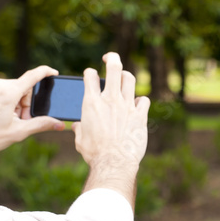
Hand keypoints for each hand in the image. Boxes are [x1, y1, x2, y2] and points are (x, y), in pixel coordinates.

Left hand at [0, 65, 66, 154]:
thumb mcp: (18, 132)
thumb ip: (41, 124)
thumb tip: (59, 124)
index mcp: (9, 92)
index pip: (33, 75)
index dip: (46, 72)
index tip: (54, 73)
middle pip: (23, 88)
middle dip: (26, 103)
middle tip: (21, 120)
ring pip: (12, 90)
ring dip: (16, 103)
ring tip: (9, 120)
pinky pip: (1, 91)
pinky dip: (6, 101)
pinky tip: (0, 116)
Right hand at [72, 52, 149, 169]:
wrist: (114, 163)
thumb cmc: (94, 153)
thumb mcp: (80, 140)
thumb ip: (79, 129)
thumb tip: (76, 126)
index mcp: (91, 103)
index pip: (90, 76)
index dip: (90, 73)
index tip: (91, 75)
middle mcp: (110, 99)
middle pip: (114, 67)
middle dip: (112, 58)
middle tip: (109, 57)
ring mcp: (127, 106)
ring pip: (130, 78)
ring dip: (126, 77)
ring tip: (124, 79)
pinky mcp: (140, 115)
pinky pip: (143, 100)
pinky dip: (140, 101)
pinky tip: (136, 106)